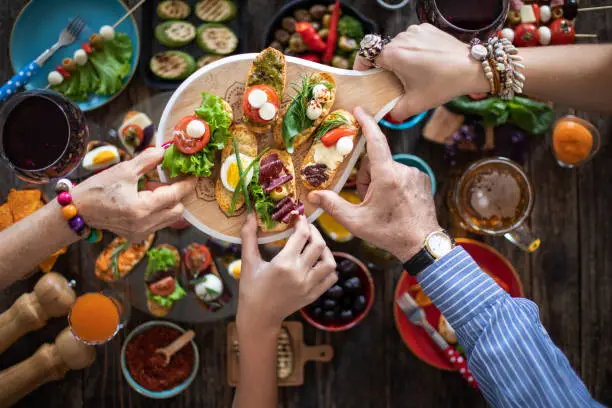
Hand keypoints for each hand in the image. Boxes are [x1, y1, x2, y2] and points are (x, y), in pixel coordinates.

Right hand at [72, 147, 195, 240]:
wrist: (79, 210)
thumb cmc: (99, 188)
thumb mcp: (124, 169)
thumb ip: (148, 160)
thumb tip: (165, 151)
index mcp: (142, 208)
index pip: (175, 195)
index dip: (186, 184)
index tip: (194, 175)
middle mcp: (144, 225)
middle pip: (178, 210)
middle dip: (177, 195)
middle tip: (167, 181)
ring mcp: (141, 233)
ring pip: (169, 218)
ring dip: (167, 203)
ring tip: (151, 190)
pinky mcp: (137, 237)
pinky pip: (158, 223)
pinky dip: (158, 211)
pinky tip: (144, 201)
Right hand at [237, 214, 336, 331]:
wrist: (259, 317)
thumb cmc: (251, 289)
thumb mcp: (248, 262)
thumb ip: (248, 237)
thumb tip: (250, 215)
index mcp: (283, 264)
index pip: (301, 235)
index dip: (302, 222)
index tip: (298, 217)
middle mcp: (299, 274)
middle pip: (319, 245)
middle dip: (314, 231)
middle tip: (306, 228)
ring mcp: (309, 286)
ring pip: (329, 262)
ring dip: (325, 250)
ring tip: (315, 245)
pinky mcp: (313, 295)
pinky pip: (330, 278)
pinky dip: (329, 268)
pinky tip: (318, 263)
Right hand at [307, 107, 439, 262]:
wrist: (423, 245)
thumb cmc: (389, 233)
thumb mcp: (356, 222)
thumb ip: (333, 206)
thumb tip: (313, 195)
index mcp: (387, 176)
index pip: (375, 141)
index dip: (366, 123)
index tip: (359, 110)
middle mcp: (404, 170)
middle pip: (376, 162)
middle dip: (366, 178)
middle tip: (367, 201)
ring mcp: (416, 174)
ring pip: (388, 169)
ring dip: (379, 182)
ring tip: (381, 206)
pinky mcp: (423, 180)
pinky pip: (401, 175)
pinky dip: (393, 185)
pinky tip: (394, 204)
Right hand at [354, 24, 488, 121]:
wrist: (472, 69)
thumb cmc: (444, 84)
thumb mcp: (415, 104)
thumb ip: (394, 112)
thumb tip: (384, 115)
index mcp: (394, 54)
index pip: (366, 55)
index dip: (361, 66)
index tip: (364, 76)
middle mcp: (402, 38)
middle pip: (382, 52)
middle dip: (384, 66)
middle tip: (392, 81)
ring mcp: (415, 31)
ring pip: (397, 46)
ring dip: (399, 58)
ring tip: (411, 73)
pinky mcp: (426, 29)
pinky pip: (412, 40)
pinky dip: (413, 51)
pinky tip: (424, 63)